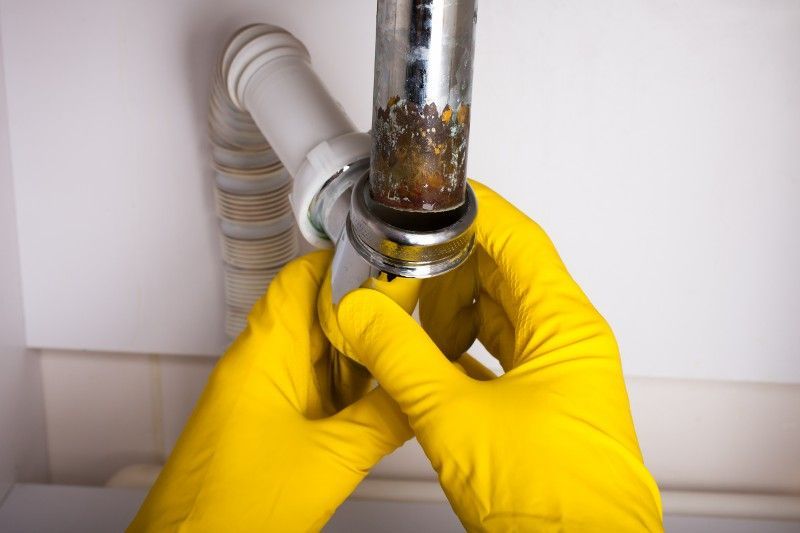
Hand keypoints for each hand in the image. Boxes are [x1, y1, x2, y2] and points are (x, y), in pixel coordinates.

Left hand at [129, 251, 410, 531]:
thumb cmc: (230, 510)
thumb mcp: (331, 460)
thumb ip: (384, 421)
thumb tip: (422, 395)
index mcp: (263, 355)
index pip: (298, 280)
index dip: (340, 262)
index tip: (384, 259)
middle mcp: (258, 366)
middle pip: (313, 314)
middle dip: (361, 312)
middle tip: (409, 312)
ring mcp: (262, 394)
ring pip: (317, 353)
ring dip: (356, 353)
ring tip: (401, 351)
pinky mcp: (267, 422)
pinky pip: (313, 388)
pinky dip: (345, 388)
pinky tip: (376, 397)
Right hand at [337, 182, 662, 531]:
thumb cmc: (554, 505)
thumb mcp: (456, 419)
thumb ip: (400, 359)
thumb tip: (363, 316)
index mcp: (564, 328)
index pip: (521, 241)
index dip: (477, 211)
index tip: (439, 196)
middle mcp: (569, 344)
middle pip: (510, 274)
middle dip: (456, 261)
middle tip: (409, 254)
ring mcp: (560, 375)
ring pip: (504, 315)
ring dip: (458, 307)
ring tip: (413, 307)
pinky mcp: (546, 405)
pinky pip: (502, 354)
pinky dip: (465, 347)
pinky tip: (433, 355)